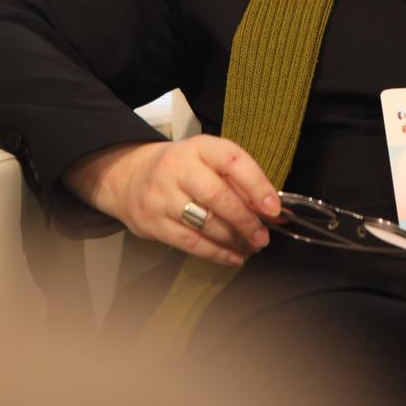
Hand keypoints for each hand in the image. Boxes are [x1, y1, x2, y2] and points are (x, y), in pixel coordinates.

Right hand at [62, 135, 279, 268]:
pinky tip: (232, 257)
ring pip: (205, 223)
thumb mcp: (207, 162)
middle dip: (246, 221)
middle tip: (263, 237)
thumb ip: (239, 183)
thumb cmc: (181, 169)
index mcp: (199, 147)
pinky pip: (191, 243)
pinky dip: (216, 253)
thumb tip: (276, 212)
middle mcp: (178, 168)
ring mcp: (162, 196)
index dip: (257, 184)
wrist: (129, 176)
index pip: (232, 160)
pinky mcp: (153, 223)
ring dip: (234, 240)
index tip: (274, 208)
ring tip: (251, 246)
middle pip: (218, 196)